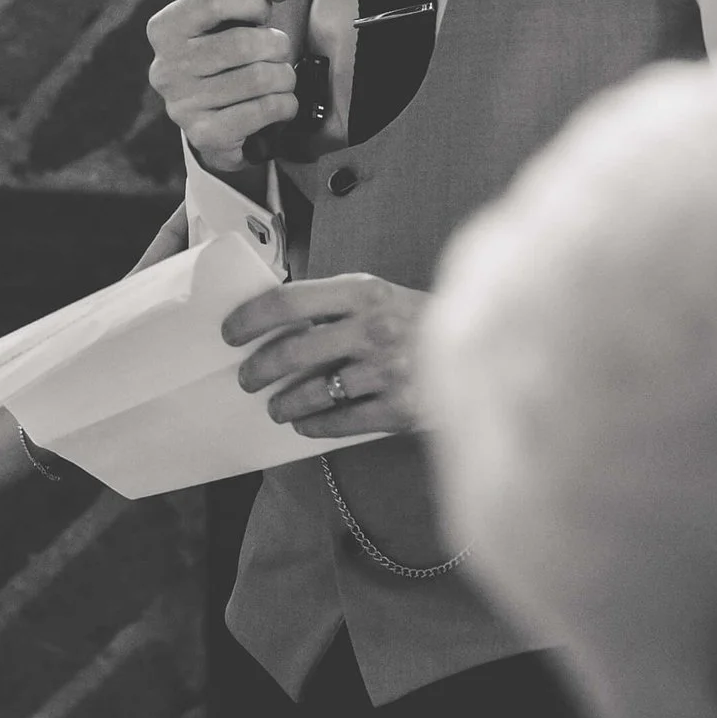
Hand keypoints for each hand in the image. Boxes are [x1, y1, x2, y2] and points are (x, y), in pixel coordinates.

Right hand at [147, 0, 299, 171]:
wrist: (212, 120)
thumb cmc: (224, 54)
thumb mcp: (233, 12)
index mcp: (165, 29)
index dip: (253, 2)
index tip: (262, 11)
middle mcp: (166, 67)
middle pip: (242, 43)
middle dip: (276, 45)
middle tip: (277, 51)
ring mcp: (183, 104)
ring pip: (258, 78)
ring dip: (284, 77)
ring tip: (280, 77)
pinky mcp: (205, 133)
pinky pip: (262, 111)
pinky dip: (284, 105)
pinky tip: (280, 102)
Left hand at [223, 272, 427, 441]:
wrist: (485, 350)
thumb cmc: (417, 321)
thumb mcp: (378, 295)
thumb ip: (333, 305)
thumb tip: (274, 321)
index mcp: (363, 292)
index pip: (288, 301)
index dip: (250, 318)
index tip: (231, 333)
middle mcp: (374, 328)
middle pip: (292, 351)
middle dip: (258, 369)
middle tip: (247, 378)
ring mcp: (388, 370)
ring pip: (313, 393)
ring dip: (284, 404)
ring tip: (276, 408)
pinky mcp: (400, 408)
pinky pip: (341, 422)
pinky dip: (315, 425)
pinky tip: (306, 424)